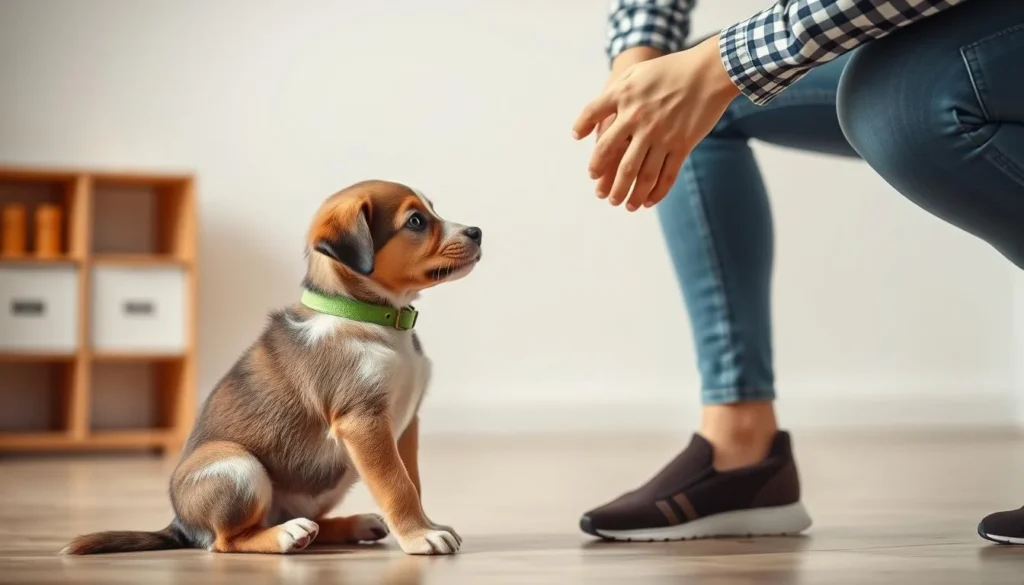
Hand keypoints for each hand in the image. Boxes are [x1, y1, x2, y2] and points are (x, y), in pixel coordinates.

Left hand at [573, 34, 740, 211]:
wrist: (710, 71)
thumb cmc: (671, 70)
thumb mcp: (636, 73)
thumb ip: (614, 93)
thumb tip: (595, 118)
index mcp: (624, 97)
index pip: (593, 115)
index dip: (582, 128)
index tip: (584, 145)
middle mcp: (639, 118)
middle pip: (614, 157)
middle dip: (606, 179)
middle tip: (601, 194)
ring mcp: (661, 134)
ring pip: (640, 173)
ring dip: (628, 193)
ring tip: (621, 204)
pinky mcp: (682, 144)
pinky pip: (666, 175)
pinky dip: (656, 193)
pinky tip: (648, 202)